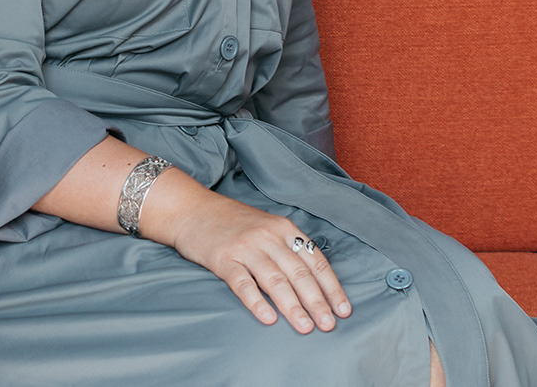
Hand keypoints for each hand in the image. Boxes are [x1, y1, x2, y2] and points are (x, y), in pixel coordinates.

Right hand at [151, 184, 351, 332]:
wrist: (194, 210)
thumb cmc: (234, 224)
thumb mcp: (267, 228)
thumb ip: (288, 248)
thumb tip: (314, 282)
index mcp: (285, 229)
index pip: (315, 261)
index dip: (331, 287)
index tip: (343, 309)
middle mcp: (269, 236)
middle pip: (299, 273)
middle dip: (317, 301)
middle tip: (329, 324)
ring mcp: (246, 247)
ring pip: (276, 280)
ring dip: (293, 306)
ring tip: (306, 327)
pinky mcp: (224, 259)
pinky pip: (243, 284)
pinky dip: (257, 302)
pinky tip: (268, 319)